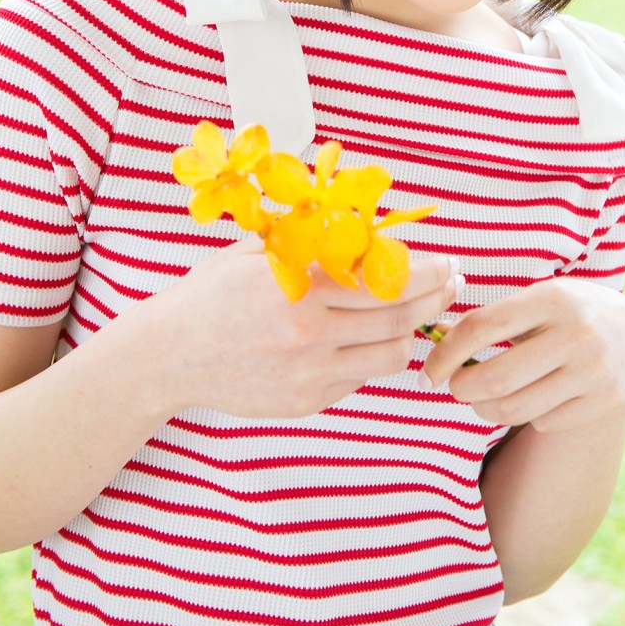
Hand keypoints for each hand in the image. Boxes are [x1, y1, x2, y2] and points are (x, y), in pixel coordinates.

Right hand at [150, 239, 458, 419]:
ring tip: (411, 314)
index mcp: (301, 285)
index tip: (448, 263)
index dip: (428, 271)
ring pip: (391, 353)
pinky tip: (365, 338)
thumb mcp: (259, 251)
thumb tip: (370, 224)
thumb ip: (312, 240)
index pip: (387, 278)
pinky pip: (361, 377)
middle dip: (437, 299)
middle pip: (400, 317)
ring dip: (409, 331)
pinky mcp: (306, 401)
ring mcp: (309, 372)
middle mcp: (310, 332)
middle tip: (455, 285)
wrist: (169, 354)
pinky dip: (372, 355)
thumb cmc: (214, 292)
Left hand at [420, 277, 624, 432]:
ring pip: (516, 408)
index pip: (482, 327)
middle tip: (454, 388)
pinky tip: (533, 396)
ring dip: (484, 409)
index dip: (445, 353)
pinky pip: (542, 421)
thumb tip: (434, 337)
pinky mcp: (605, 401)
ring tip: (481, 398)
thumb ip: (489, 319)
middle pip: (496, 378)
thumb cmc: (566, 312)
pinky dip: (525, 415)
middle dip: (461, 389)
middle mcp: (576, 334)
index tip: (427, 372)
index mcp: (551, 298)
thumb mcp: (534, 300)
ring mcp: (594, 371)